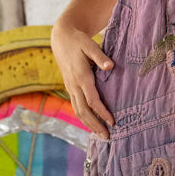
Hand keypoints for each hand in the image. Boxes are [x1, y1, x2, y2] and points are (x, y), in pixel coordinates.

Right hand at [51, 20, 115, 138]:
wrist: (61, 38)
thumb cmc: (78, 41)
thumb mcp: (89, 44)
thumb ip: (100, 56)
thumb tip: (110, 66)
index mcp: (81, 76)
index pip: (92, 100)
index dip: (102, 112)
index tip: (113, 122)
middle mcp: (74, 85)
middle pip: (84, 111)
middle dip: (95, 125)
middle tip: (108, 137)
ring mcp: (70, 87)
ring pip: (78, 111)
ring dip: (89, 125)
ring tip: (101, 136)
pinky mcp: (70, 88)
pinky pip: (76, 106)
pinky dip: (84, 118)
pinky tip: (92, 125)